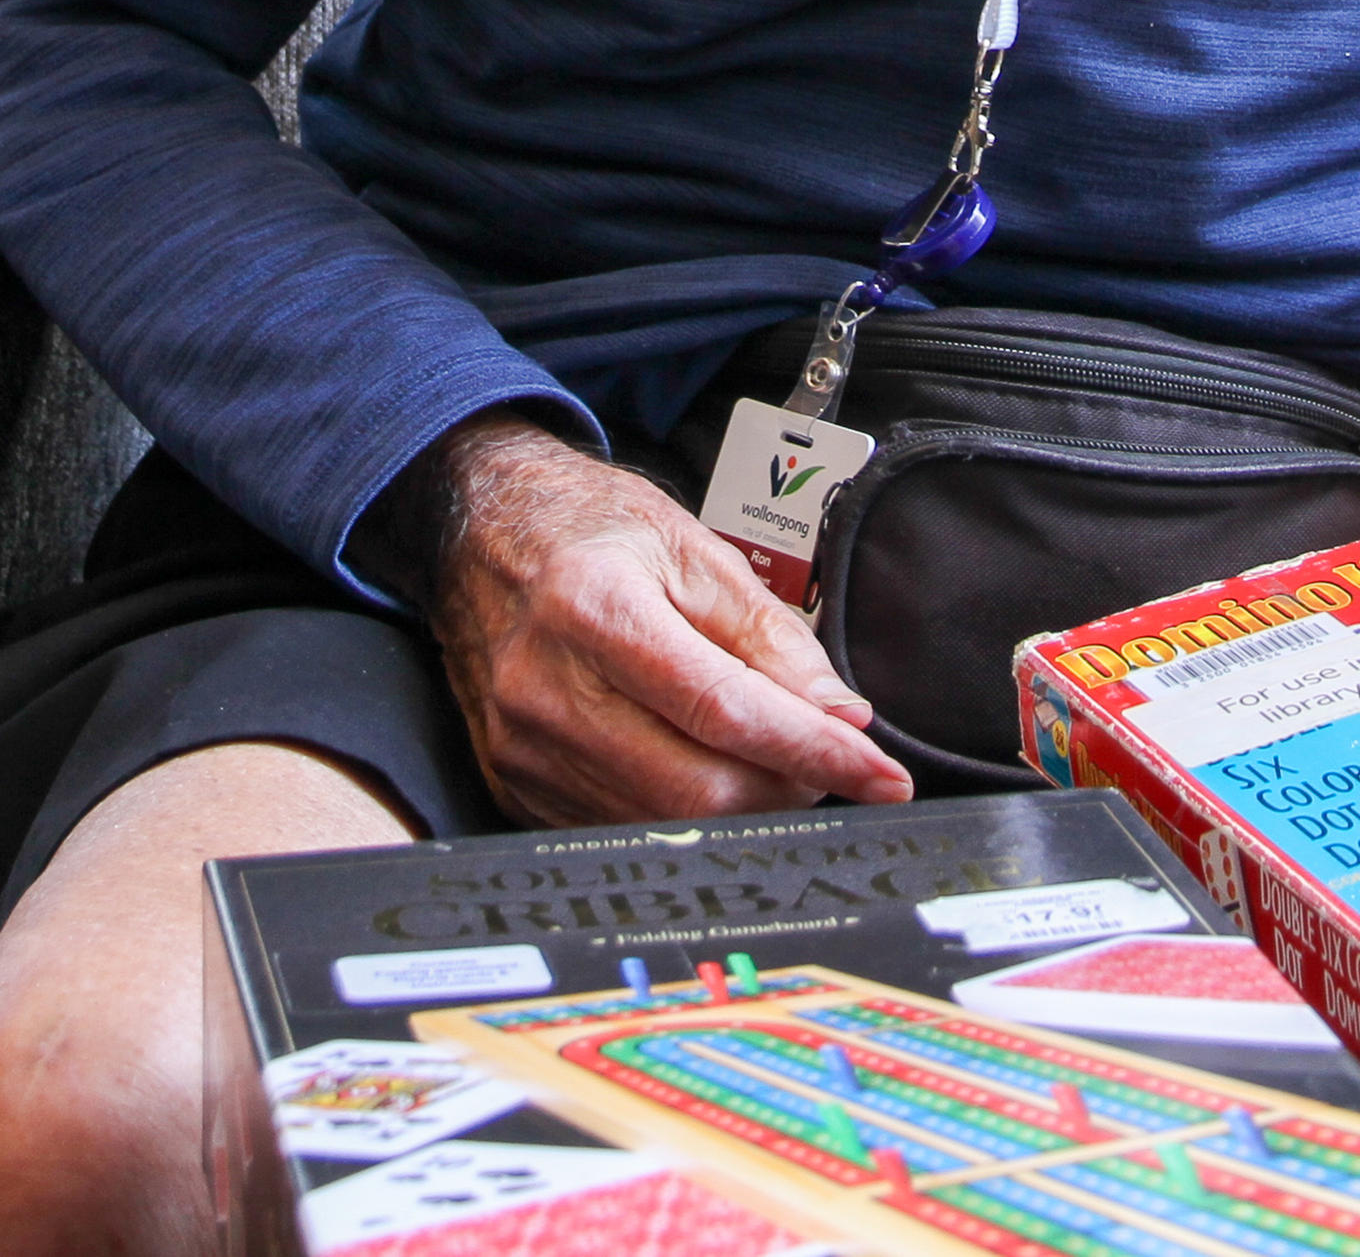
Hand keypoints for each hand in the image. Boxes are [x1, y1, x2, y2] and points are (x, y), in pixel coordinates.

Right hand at [415, 414, 915, 824]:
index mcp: (595, 609)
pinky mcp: (515, 784)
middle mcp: (547, 687)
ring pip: (664, 823)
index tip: (882, 775)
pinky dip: (682, 815)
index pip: (725, 710)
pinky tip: (703, 768)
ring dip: (742, 807)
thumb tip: (839, 716)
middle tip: (820, 756)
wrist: (477, 530)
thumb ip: (771, 636)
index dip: (814, 751)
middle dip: (786, 786)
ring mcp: (524, 747)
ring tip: (765, 756)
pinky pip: (621, 829)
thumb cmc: (586, 529)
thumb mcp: (692, 548)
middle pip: (696, 788)